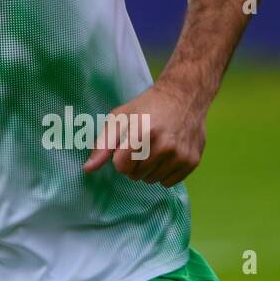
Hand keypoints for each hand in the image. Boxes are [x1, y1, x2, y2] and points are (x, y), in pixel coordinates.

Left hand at [82, 81, 206, 186]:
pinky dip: (164, 173)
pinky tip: (167, 155)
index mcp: (143, 132)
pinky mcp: (192, 161)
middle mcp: (165, 145)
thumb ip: (102, 144)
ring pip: (152, 180)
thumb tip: (87, 169)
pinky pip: (168, 183)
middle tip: (141, 145)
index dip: (119, 158)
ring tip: (154, 149)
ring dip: (148, 169)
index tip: (125, 146)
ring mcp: (180, 155)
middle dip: (133, 164)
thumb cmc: (146, 107)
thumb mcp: (119, 118)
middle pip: (136, 175)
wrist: (184, 97)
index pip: (121, 167)